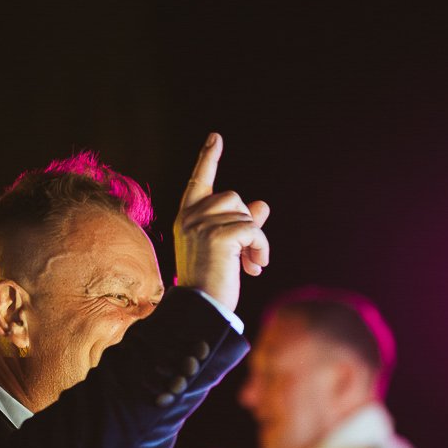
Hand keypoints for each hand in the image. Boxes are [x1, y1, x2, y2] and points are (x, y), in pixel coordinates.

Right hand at [173, 133, 269, 311]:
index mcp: (186, 218)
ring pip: (245, 214)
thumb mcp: (227, 250)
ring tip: (252, 264)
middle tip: (251, 255)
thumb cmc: (212, 283)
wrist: (202, 310)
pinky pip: (253, 229)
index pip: (198, 181)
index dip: (208, 159)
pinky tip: (256, 267)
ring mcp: (201, 225)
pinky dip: (261, 247)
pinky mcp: (217, 236)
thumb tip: (261, 204)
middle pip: (233, 198)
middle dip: (248, 224)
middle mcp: (189, 217)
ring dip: (256, 239)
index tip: (216, 137)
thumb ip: (241, 225)